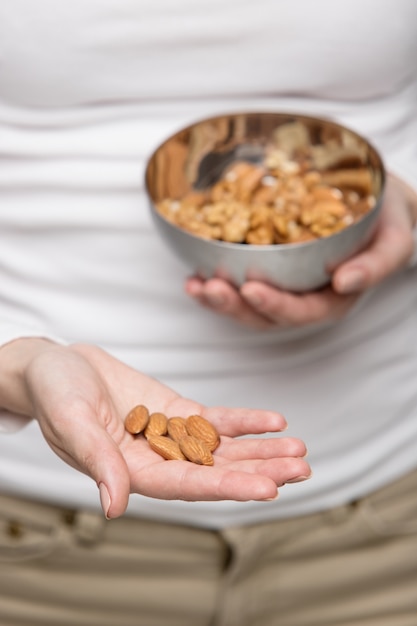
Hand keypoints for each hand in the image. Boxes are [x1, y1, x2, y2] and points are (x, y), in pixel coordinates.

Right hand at [0, 340, 309, 517]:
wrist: (57, 365)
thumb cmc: (55, 394)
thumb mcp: (72, 424)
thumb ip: (98, 462)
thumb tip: (115, 508)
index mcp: (131, 473)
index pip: (188, 486)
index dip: (228, 486)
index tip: (269, 488)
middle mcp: (157, 460)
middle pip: (216, 470)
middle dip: (259, 470)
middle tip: (300, 469)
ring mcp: (169, 435)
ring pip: (223, 447)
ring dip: (261, 449)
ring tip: (299, 450)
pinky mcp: (175, 411)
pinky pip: (215, 418)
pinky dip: (244, 421)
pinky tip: (273, 421)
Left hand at [185, 173, 416, 328]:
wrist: (375, 202)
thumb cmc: (385, 220)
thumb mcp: (393, 239)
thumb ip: (377, 264)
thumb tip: (345, 282)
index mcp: (333, 299)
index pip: (302, 312)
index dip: (275, 305)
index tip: (252, 290)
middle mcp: (304, 298)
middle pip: (265, 314)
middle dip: (235, 305)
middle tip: (212, 288)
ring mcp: (282, 286)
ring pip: (245, 304)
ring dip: (218, 299)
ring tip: (196, 285)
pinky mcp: (266, 270)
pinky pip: (237, 283)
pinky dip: (213, 282)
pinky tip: (193, 275)